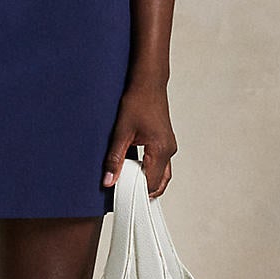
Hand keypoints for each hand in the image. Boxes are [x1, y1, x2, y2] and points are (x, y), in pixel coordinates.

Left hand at [102, 80, 177, 197]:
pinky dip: (150, 170)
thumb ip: (115, 159)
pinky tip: (134, 168)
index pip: (152, 183)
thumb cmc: (137, 102)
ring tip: (128, 181)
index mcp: (161, 150)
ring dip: (147, 180)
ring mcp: (169, 146)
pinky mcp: (166, 141)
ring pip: (162, 174)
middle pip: (160, 182)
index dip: (137, 193)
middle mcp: (169, 150)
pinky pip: (161, 164)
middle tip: (125, 193)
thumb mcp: (121, 132)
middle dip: (143, 190)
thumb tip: (109, 181)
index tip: (122, 196)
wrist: (148, 82)